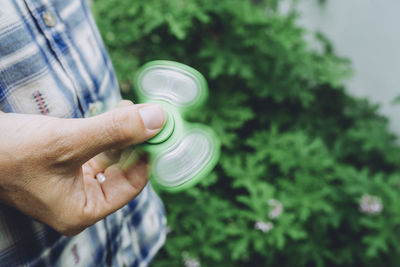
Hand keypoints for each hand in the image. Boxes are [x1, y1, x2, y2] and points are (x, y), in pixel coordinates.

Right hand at [0, 100, 164, 234]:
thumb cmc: (12, 152)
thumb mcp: (70, 140)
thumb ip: (115, 130)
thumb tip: (158, 119)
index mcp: (82, 211)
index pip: (131, 185)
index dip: (147, 155)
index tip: (159, 129)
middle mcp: (78, 202)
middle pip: (122, 170)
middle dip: (134, 141)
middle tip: (145, 115)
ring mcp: (70, 185)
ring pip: (109, 158)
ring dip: (120, 134)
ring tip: (128, 109)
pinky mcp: (63, 167)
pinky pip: (95, 151)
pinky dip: (105, 133)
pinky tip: (112, 115)